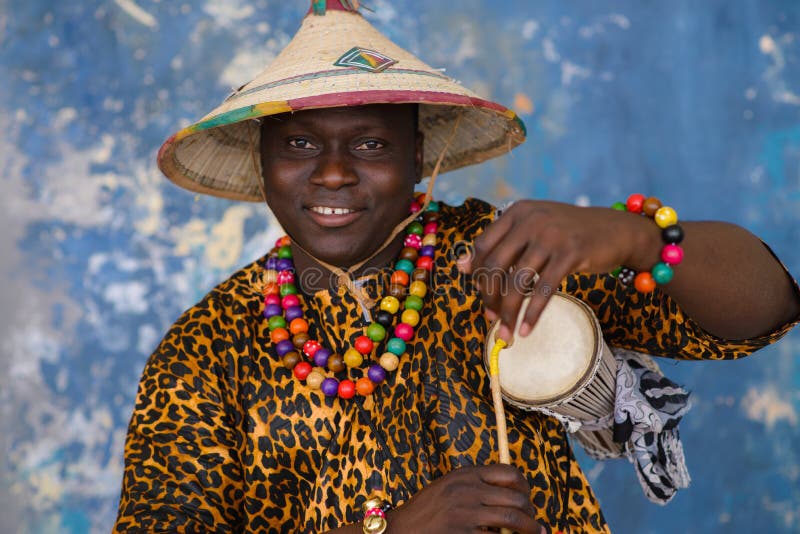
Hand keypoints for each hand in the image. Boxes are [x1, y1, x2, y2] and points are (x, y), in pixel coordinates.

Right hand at [388, 464, 542, 532]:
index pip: (508, 473)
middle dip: (531, 512)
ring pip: (513, 518)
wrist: (401, 530)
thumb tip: (511, 494)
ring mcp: (466, 513)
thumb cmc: (427, 511)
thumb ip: (475, 486)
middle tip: (533, 522)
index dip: (524, 486)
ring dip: (529, 528)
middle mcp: (467, 490)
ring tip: (534, 533)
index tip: (527, 497)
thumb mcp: (449, 486)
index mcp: (465, 475)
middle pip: (516, 497)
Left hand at [457, 200, 656, 339]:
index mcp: (517, 212)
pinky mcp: (571, 253)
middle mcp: (531, 220)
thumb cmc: (569, 235)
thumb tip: (461, 267)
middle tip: (492, 318)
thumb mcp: (532, 231)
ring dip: (509, 312)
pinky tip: (527, 329)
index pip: (483, 246)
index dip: (477, 275)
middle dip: (489, 297)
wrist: (616, 230)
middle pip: (495, 265)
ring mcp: (551, 235)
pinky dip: (532, 314)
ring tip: (507, 332)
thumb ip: (500, 246)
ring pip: (518, 282)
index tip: (482, 296)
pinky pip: (543, 290)